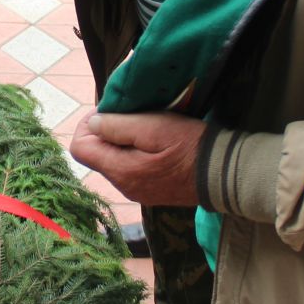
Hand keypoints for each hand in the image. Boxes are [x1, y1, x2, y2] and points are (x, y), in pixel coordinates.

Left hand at [69, 111, 205, 207]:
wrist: (223, 174)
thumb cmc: (189, 146)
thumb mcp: (154, 127)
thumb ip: (118, 126)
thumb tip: (93, 124)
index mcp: (120, 170)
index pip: (80, 149)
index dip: (87, 126)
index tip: (109, 112)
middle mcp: (123, 186)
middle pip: (97, 155)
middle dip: (106, 132)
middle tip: (131, 116)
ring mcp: (137, 191)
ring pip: (114, 162)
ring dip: (121, 142)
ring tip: (145, 127)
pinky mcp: (150, 191)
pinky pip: (130, 169)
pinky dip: (134, 153)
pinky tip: (155, 143)